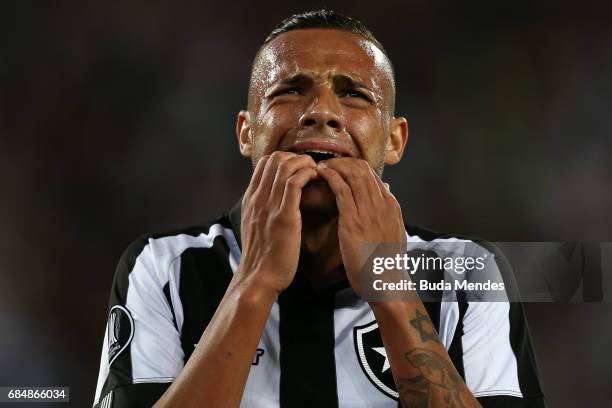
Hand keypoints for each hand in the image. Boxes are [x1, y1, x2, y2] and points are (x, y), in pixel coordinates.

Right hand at [237, 151, 317, 295]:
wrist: (259, 277)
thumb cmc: (263, 256)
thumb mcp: (256, 226)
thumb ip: (263, 209)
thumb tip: (276, 198)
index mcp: (250, 199)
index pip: (264, 163)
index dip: (284, 159)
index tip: (299, 168)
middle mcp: (257, 198)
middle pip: (275, 159)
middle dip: (296, 157)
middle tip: (311, 168)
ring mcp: (269, 206)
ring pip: (285, 167)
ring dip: (304, 163)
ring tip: (317, 171)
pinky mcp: (283, 216)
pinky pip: (294, 183)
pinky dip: (307, 174)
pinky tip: (316, 180)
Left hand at [317, 158, 405, 296]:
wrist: (386, 282)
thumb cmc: (386, 262)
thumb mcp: (394, 233)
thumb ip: (388, 212)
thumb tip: (386, 192)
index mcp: (391, 205)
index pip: (372, 174)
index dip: (353, 166)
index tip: (339, 168)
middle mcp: (382, 203)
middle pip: (362, 169)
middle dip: (342, 162)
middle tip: (327, 163)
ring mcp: (369, 210)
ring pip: (352, 174)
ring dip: (334, 166)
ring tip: (321, 167)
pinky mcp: (353, 220)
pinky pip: (341, 188)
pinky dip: (330, 176)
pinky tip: (320, 174)